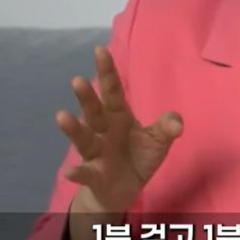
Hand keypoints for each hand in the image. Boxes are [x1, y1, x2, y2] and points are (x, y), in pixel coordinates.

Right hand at [55, 45, 182, 214]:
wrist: (125, 190)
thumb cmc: (138, 156)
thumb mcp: (158, 140)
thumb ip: (166, 127)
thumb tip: (177, 123)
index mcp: (118, 116)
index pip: (112, 91)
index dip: (107, 71)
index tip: (99, 50)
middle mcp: (103, 131)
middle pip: (94, 111)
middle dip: (87, 97)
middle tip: (77, 80)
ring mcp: (96, 153)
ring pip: (84, 138)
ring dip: (73, 128)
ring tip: (61, 116)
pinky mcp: (94, 175)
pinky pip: (85, 173)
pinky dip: (77, 172)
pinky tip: (69, 172)